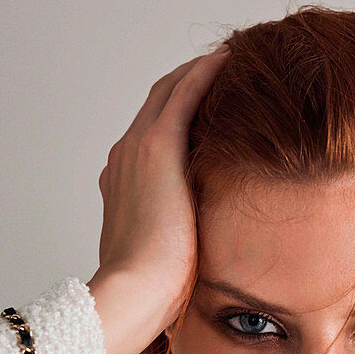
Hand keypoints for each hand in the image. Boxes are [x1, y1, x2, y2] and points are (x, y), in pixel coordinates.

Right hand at [88, 45, 230, 353]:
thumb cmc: (153, 291)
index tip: (210, 106)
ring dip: (199, 72)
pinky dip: (205, 73)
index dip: (180, 115)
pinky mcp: (157, 147)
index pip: (152, 136)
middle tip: (225, 68)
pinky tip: (230, 60)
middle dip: (189, 84)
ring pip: (170, 92)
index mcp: (122, 184)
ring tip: (232, 59)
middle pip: (158, 104)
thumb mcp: (169, 258)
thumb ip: (183, 242)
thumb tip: (208, 255)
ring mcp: (136, 149)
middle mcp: (123, 158)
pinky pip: (184, 94)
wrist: (134, 293)